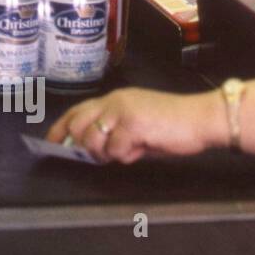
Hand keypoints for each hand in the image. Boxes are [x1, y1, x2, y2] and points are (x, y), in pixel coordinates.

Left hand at [45, 87, 226, 163]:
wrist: (202, 119)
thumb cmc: (176, 124)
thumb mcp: (140, 125)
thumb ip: (116, 132)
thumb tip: (92, 150)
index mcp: (118, 98)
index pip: (78, 110)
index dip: (60, 127)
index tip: (52, 142)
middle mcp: (116, 101)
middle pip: (78, 125)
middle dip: (83, 145)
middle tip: (102, 154)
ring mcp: (123, 111)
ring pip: (93, 139)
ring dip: (108, 152)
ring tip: (131, 150)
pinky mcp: (132, 124)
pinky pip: (115, 149)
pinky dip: (127, 155)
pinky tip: (143, 148)